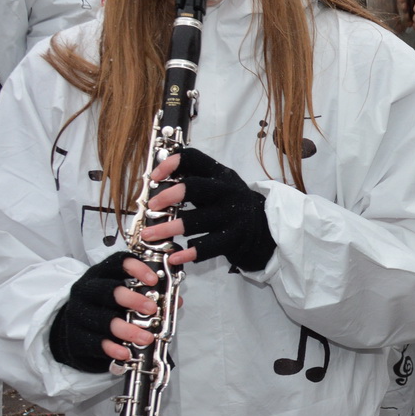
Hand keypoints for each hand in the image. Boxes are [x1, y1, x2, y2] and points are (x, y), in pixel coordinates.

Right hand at [48, 251, 164, 372]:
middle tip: (152, 309)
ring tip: (147, 338)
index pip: (117, 263)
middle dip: (132, 300)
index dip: (136, 268)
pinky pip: (94, 342)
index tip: (153, 280)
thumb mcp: (123, 294)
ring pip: (102, 320)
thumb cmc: (106, 306)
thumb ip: (149, 294)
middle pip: (107, 291)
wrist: (75, 327)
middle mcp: (87, 291)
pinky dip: (112, 348)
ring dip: (127, 330)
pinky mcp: (76, 335)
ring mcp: (79, 313)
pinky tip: (126, 353)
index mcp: (101, 274)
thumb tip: (176, 301)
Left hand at [137, 148, 276, 270]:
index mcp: (220, 174)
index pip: (194, 158)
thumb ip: (194, 181)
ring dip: (168, 228)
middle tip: (152, 206)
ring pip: (196, 221)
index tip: (154, 177)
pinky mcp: (234, 238)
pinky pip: (207, 247)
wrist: (264, 228)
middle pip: (195, 187)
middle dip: (169, 195)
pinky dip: (188, 253)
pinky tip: (173, 257)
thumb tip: (155, 183)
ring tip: (149, 235)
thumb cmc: (231, 205)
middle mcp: (227, 191)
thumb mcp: (219, 186)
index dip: (171, 163)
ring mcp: (231, 215)